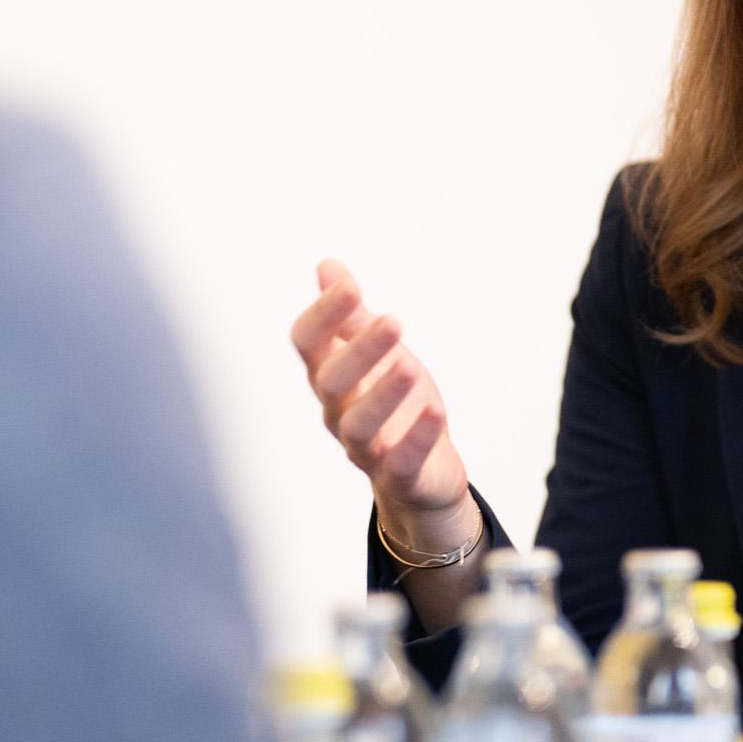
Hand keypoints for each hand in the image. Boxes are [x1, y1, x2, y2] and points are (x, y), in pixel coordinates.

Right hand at [290, 260, 475, 548]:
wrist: (424, 471)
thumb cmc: (395, 403)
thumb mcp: (377, 354)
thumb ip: (352, 316)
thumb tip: (328, 266)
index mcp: (330, 375)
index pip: (307, 343)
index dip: (322, 314)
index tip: (347, 284)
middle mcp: (338, 411)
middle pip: (330, 381)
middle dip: (358, 349)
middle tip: (393, 320)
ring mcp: (366, 448)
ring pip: (359, 426)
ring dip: (383, 395)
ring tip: (409, 366)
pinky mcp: (399, 475)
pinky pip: (401, 461)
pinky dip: (417, 437)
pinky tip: (435, 411)